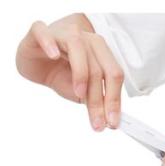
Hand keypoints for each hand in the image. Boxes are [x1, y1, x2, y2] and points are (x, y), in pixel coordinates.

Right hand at [16, 14, 123, 129]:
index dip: (114, 100)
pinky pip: (43, 32)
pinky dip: (49, 42)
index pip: (114, 74)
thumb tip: (110, 120)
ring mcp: (62, 33)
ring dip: (81, 73)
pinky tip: (53, 55)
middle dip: (99, 97)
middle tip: (96, 120)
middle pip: (98, 66)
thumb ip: (97, 101)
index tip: (112, 122)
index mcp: (101, 53)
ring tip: (79, 93)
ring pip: (77, 47)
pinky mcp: (39, 33)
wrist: (37, 62)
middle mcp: (85, 39)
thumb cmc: (62, 75)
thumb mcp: (83, 93)